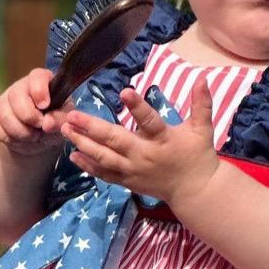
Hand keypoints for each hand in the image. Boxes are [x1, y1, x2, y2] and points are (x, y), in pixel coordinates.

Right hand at [0, 68, 71, 156]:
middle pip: (16, 97)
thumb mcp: (63, 121)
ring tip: (33, 136)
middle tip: (40, 128)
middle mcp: (20, 87)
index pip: (37, 76)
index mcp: (42, 82)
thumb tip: (47, 123)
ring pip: (5, 115)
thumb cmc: (54, 123)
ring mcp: (4, 101)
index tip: (44, 105)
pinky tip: (20, 139)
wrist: (37, 139)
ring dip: (21, 132)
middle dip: (29, 117)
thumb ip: (60, 120)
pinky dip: (9, 138)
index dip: (39, 90)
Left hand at [61, 77, 219, 205]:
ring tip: (65, 130)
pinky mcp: (128, 181)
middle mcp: (145, 156)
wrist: (194, 191)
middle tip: (72, 114)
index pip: (150, 121)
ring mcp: (134, 170)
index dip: (138, 107)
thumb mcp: (203, 129)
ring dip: (83, 143)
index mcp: (164, 140)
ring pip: (104, 158)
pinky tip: (72, 154)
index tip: (125, 91)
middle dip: (92, 128)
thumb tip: (203, 78)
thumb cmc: (198, 156)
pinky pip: (105, 174)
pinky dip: (88, 166)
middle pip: (116, 141)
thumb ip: (202, 104)